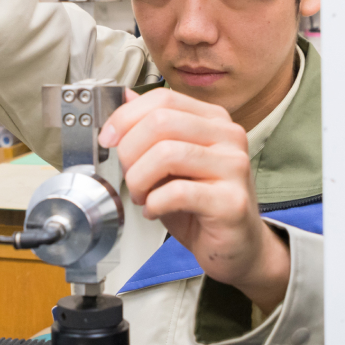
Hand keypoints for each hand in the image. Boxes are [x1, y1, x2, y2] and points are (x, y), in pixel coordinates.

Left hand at [99, 88, 289, 315]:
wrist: (236, 246)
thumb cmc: (201, 205)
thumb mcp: (171, 161)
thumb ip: (152, 128)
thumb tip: (126, 97)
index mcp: (213, 120)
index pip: (163, 99)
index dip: (126, 116)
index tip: (108, 138)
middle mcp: (228, 137)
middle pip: (161, 122)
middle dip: (130, 150)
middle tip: (128, 175)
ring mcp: (233, 167)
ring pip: (166, 154)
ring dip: (139, 179)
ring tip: (141, 195)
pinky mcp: (231, 201)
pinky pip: (177, 192)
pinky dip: (154, 203)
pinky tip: (154, 210)